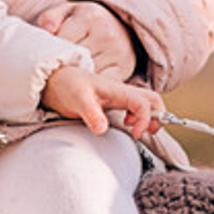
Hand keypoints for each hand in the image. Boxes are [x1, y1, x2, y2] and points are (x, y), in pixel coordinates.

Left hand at [35, 0, 138, 77]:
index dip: (50, 52)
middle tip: (52, 71)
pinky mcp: (123, 68)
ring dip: (73, 79)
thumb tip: (46, 31)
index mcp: (90, 16)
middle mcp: (106, 34)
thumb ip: (51, 17)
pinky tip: (82, 83)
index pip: (62, 41)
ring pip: (86, 74)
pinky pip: (100, 83)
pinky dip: (89, 85)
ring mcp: (117, 52)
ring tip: (65, 78)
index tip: (45, 58)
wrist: (121, 24)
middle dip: (60, 67)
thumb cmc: (86, 20)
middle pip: (73, 59)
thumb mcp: (68, 11)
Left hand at [41, 64, 163, 140]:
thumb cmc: (67, 86)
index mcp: (118, 90)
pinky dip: (140, 116)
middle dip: (158, 116)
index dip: (145, 119)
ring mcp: (119, 97)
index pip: (144, 103)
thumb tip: (102, 129)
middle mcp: (122, 92)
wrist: (55, 80)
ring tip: (138, 131)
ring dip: (150, 116)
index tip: (134, 134)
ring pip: (147, 102)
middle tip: (147, 132)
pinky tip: (127, 124)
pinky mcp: (113, 102)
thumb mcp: (78, 100)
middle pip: (153, 99)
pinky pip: (136, 106)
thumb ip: (91, 114)